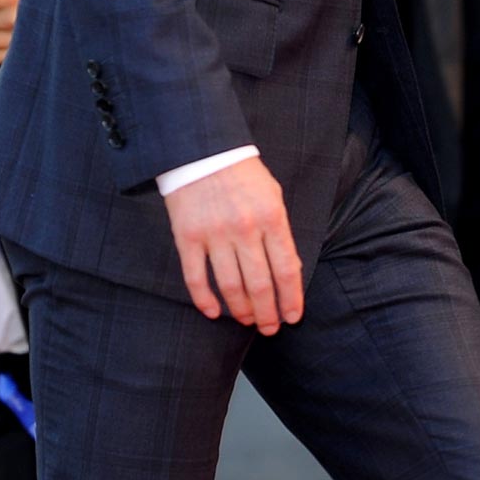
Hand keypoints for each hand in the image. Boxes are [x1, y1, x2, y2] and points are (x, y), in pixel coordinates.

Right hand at [163, 155, 303, 333]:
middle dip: (267, 313)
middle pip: (260, 284)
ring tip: (248, 321)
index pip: (286, 269)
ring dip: (241, 310)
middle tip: (270, 329)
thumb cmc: (243, 175)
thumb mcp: (273, 197)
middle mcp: (245, 228)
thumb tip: (289, 271)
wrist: (202, 151)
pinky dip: (204, 300)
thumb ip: (281, 233)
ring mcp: (214, 234)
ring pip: (230, 286)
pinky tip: (214, 313)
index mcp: (271, 218)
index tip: (292, 317)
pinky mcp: (187, 237)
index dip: (291, 299)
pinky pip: (196, 277)